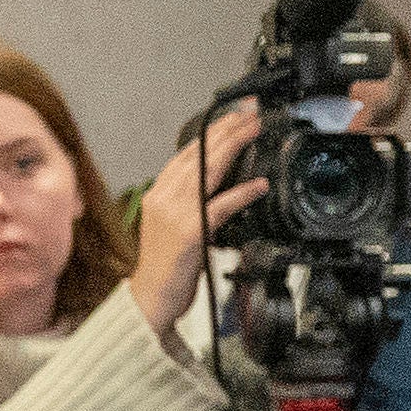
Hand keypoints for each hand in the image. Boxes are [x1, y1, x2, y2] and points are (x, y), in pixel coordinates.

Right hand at [132, 100, 272, 332]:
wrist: (150, 297)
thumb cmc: (165, 265)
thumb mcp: (174, 224)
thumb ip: (190, 201)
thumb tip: (218, 184)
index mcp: (159, 192)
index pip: (187, 152)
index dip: (211, 130)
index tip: (233, 115)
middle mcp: (164, 197)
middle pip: (199, 152)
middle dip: (226, 127)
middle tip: (251, 112)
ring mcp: (176, 213)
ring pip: (208, 169)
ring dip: (235, 145)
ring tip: (256, 130)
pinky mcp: (191, 232)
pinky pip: (221, 206)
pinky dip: (242, 192)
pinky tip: (260, 184)